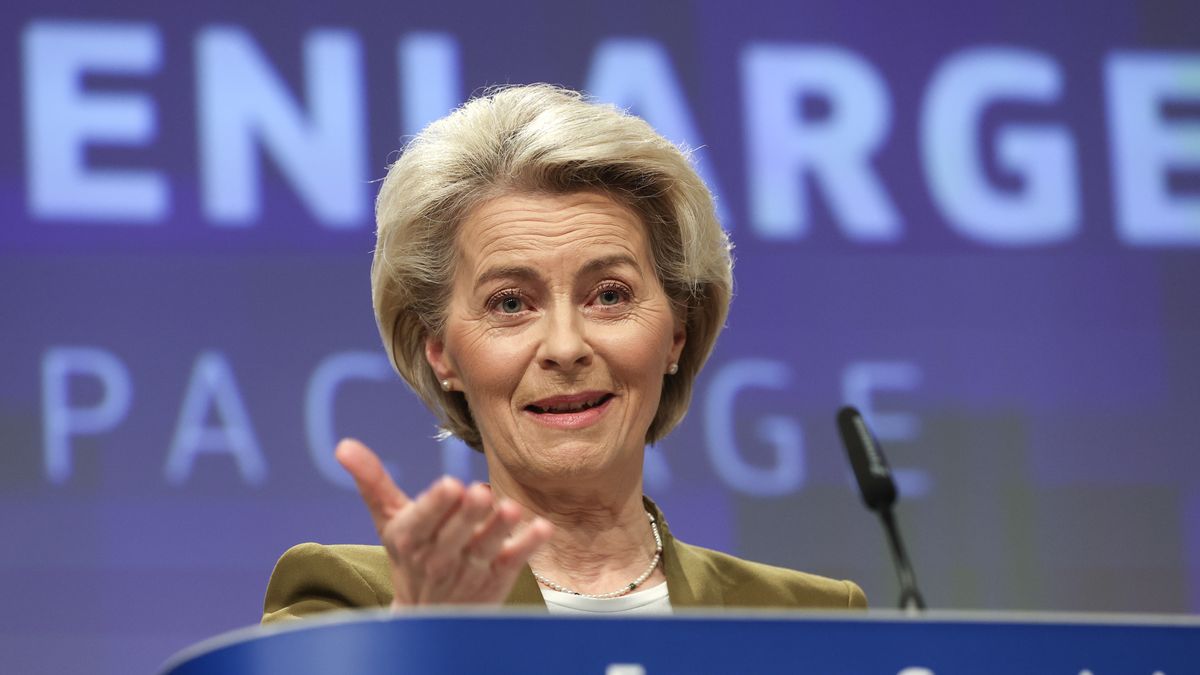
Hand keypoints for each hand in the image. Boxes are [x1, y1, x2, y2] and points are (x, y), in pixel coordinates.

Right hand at [335, 438, 552, 606]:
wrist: (427, 616)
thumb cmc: (409, 555)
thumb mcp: (388, 519)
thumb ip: (372, 481)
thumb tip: (344, 445)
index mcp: (410, 538)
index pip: (422, 521)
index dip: (436, 504)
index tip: (450, 485)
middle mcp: (438, 557)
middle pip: (454, 534)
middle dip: (467, 514)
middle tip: (479, 491)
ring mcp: (469, 569)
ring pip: (485, 548)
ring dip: (499, 529)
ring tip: (511, 509)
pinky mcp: (496, 578)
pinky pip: (513, 562)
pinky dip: (528, 546)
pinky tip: (543, 528)